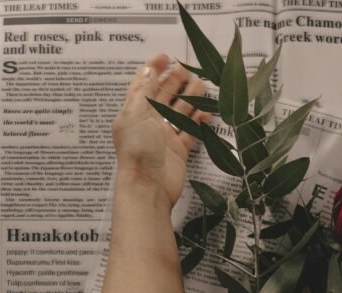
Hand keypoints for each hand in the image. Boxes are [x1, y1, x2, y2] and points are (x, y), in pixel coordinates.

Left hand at [112, 54, 208, 205]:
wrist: (148, 187)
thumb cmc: (138, 150)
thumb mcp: (137, 115)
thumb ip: (145, 92)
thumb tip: (149, 70)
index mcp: (134, 112)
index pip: (143, 85)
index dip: (153, 69)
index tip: (165, 57)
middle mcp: (148, 123)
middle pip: (163, 97)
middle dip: (174, 81)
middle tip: (188, 68)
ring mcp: (164, 137)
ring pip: (179, 112)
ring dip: (189, 98)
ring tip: (202, 85)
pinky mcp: (178, 150)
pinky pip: (190, 132)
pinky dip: (198, 122)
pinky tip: (207, 113)